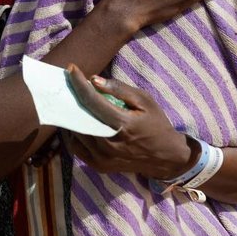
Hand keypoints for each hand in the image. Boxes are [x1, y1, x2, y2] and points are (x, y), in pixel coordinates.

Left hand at [63, 67, 194, 179]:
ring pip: (76, 132)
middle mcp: (109, 144)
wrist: (165, 156)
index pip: (92, 101)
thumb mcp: (144, 100)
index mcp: (122, 124)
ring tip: (75, 104)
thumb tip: (94, 80)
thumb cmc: (156, 124)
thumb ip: (120, 89)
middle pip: (80, 117)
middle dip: (73, 98)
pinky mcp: (99, 166)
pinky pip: (76, 148)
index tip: (71, 69)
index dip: (79, 83)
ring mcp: (103, 158)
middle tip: (70, 86)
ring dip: (73, 116)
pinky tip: (81, 124)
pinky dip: (75, 134)